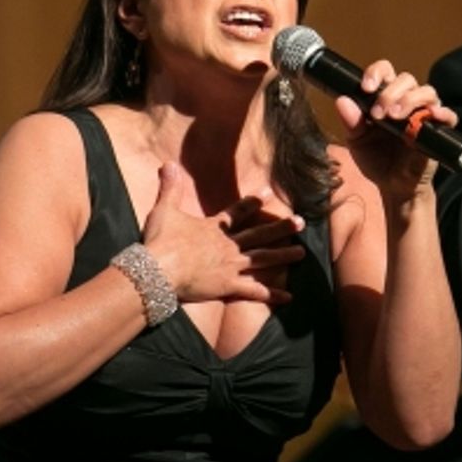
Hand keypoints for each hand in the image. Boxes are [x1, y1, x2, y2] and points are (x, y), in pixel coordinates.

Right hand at [140, 163, 303, 303]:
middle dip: (281, 228)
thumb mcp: (165, 210)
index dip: (254, 202)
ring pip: (263, 260)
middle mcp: (228, 245)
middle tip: (301, 222)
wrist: (158, 270)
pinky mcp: (228, 286)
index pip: (238, 212)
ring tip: (302, 253)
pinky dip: (271, 295)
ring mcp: (231, 266)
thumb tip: (168, 164)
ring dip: (283, 256)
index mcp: (214, 228)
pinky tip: (289, 297)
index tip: (270, 193)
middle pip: (259, 235)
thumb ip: (170, 189)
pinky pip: (254, 292)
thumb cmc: (161, 241)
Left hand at [336, 60, 457, 199]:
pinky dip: (442, 113)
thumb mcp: (357, 141)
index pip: (385, 72)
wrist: (394, 186)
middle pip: (406, 79)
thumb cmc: (377, 160)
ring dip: (411, 99)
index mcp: (386, 98)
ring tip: (396, 117)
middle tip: (379, 113)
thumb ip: (351, 122)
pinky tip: (432, 115)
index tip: (366, 87)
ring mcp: (424, 114)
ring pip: (427, 91)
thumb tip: (342, 100)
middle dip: (391, 93)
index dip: (376, 73)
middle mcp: (407, 101)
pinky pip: (448, 116)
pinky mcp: (438, 131)